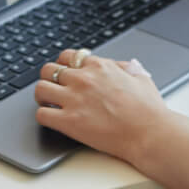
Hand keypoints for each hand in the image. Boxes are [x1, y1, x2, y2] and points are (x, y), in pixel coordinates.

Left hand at [35, 48, 167, 165]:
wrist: (148, 132)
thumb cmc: (149, 109)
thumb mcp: (141, 78)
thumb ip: (127, 68)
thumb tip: (123, 66)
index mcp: (99, 66)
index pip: (68, 56)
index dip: (64, 64)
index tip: (65, 72)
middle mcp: (83, 79)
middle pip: (49, 69)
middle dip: (49, 78)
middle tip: (53, 87)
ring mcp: (74, 99)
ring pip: (40, 88)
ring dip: (42, 95)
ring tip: (48, 103)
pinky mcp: (69, 121)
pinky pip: (41, 114)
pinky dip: (44, 116)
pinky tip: (52, 119)